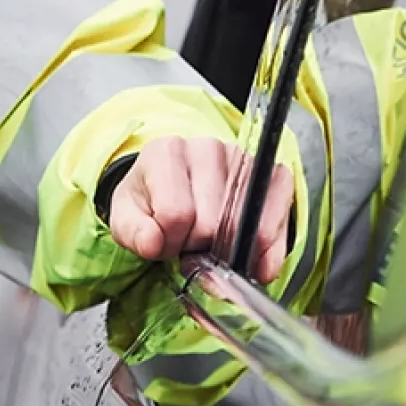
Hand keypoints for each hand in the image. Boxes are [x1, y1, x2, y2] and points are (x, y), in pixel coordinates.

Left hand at [107, 137, 294, 284]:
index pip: (176, 214)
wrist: (172, 186)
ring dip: (230, 250)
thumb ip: (132, 232)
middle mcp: (208, 147)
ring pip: (245, 225)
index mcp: (167, 151)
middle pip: (211, 223)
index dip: (170, 243)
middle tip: (190, 245)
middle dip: (199, 248)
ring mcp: (244, 159)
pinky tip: (251, 258)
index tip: (166, 243)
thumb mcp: (126, 217)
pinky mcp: (273, 174)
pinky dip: (269, 249)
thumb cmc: (151, 201)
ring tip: (213, 244)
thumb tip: (153, 243)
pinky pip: (279, 216)